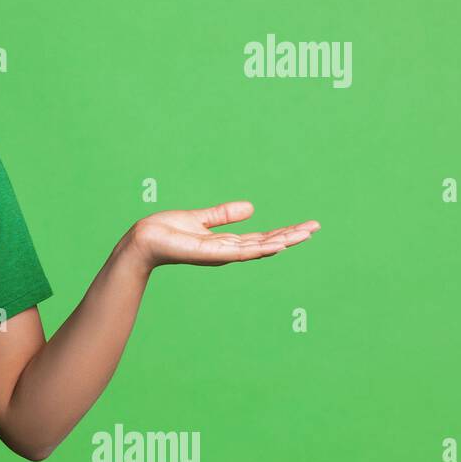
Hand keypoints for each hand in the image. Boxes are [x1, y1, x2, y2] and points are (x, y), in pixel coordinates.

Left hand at [127, 200, 318, 269]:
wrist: (145, 238)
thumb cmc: (167, 230)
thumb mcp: (201, 218)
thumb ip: (223, 215)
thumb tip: (251, 207)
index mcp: (226, 242)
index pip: (262, 238)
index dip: (284, 232)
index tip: (306, 226)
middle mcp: (228, 251)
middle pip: (267, 243)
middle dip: (291, 236)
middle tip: (316, 228)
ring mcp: (221, 254)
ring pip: (259, 248)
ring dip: (283, 241)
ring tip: (305, 234)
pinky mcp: (212, 253)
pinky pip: (241, 251)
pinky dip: (260, 249)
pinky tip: (278, 245)